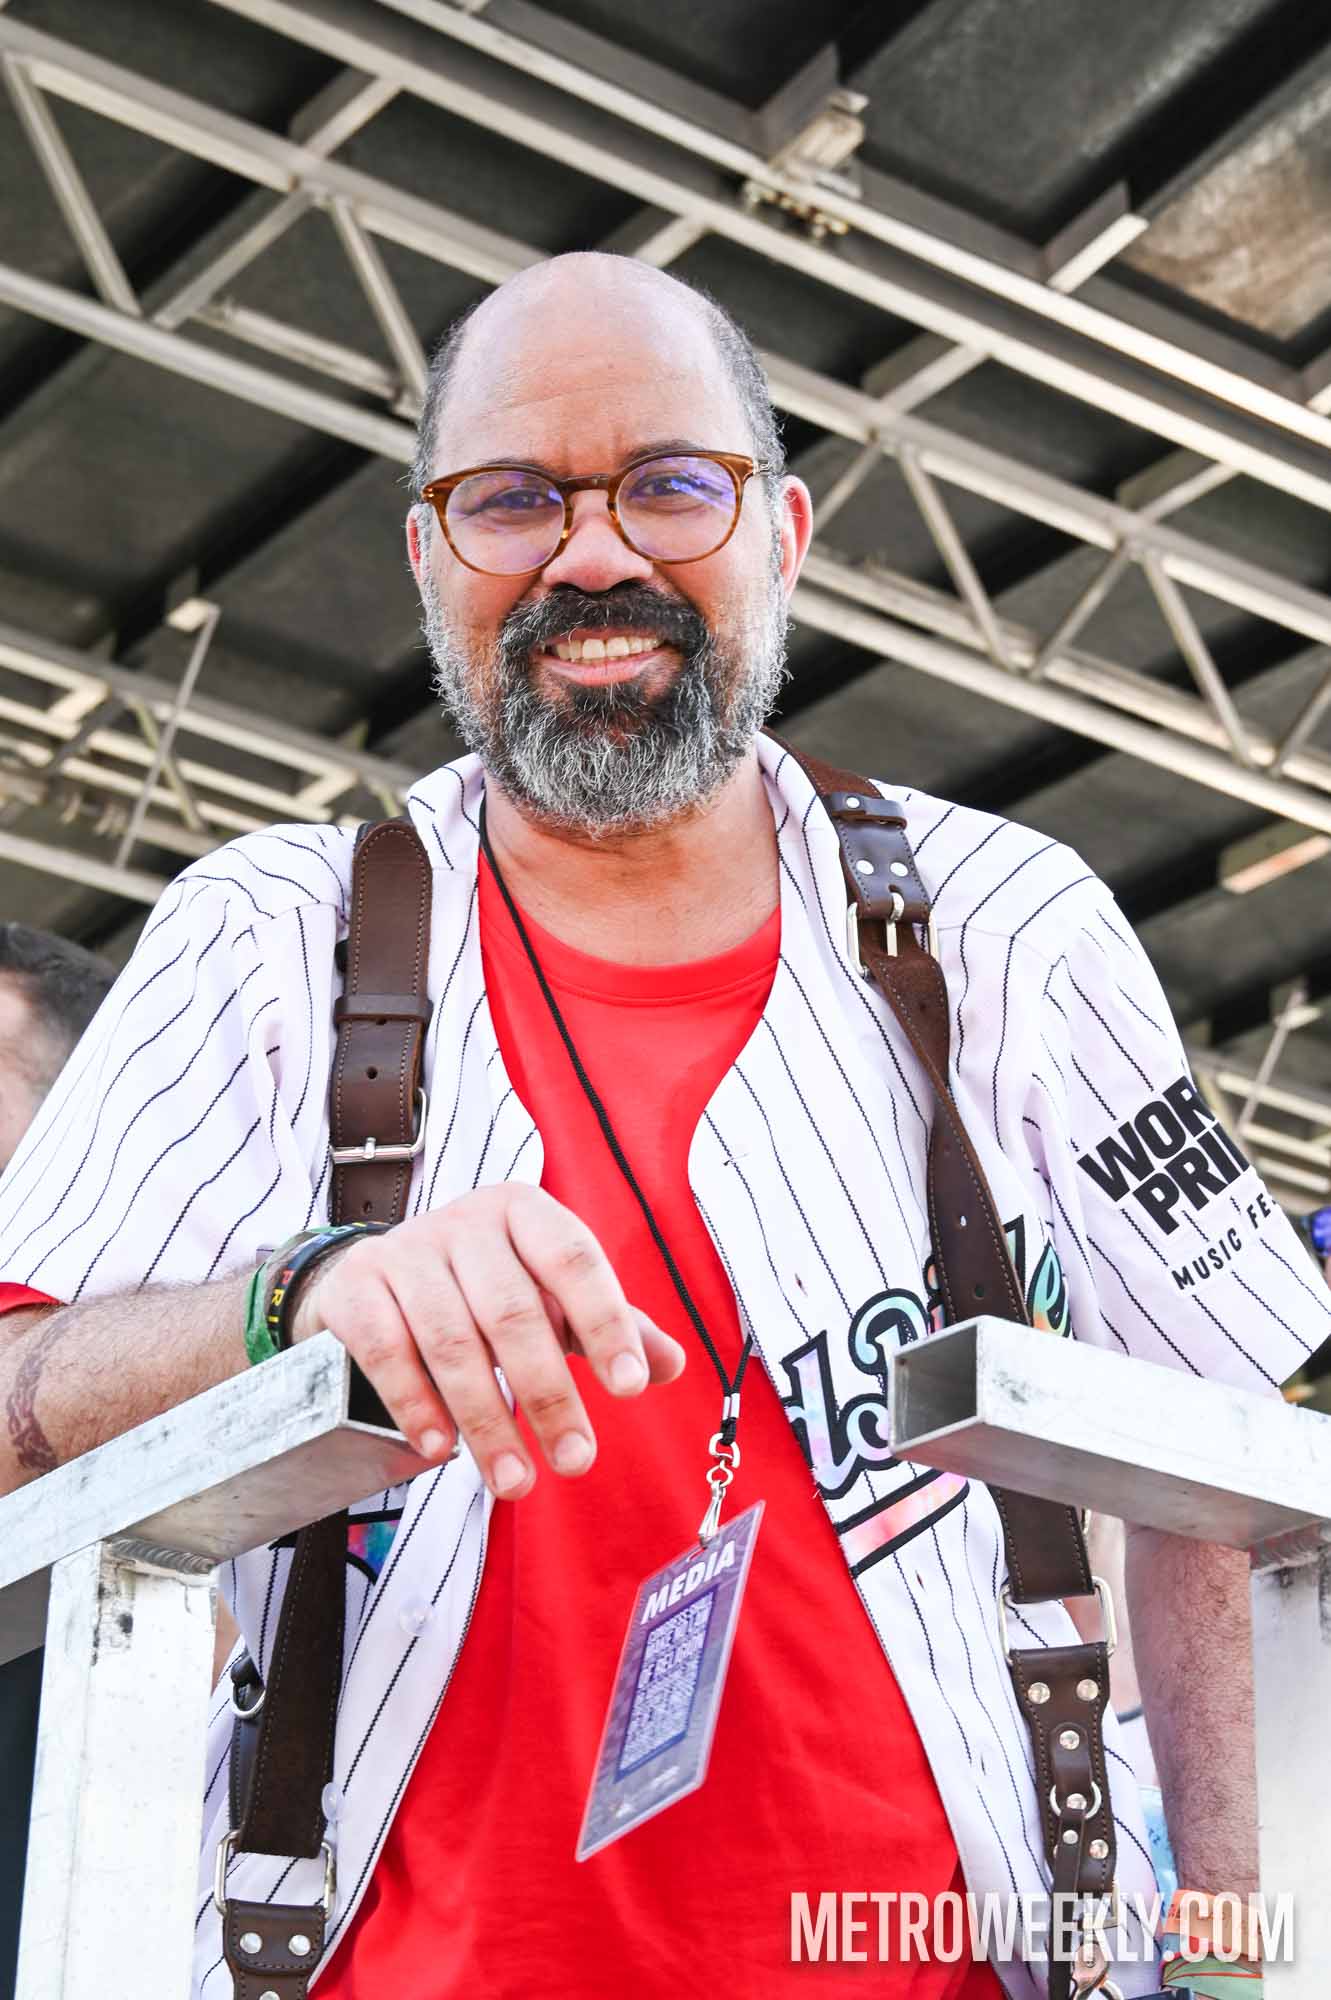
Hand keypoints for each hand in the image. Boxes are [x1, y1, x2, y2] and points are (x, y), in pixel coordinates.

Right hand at [290, 1187, 685, 1496]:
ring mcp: (405, 1251)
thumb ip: (611, 1326)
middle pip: (513, 1312)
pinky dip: (416, 1404)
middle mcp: (466, 1222)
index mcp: (525, 1212)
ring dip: (486, 1419)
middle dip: (548, 1395)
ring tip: (515, 1482)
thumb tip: (673, 1366)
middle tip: (576, 1462)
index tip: (629, 1389)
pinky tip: (442, 1449)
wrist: (372, 1274)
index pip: (574, 1260)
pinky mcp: (356, 1287)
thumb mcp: (549, 1293)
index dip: (605, 1323)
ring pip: (452, 1340)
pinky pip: (388, 1350)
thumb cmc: (482, 1286)